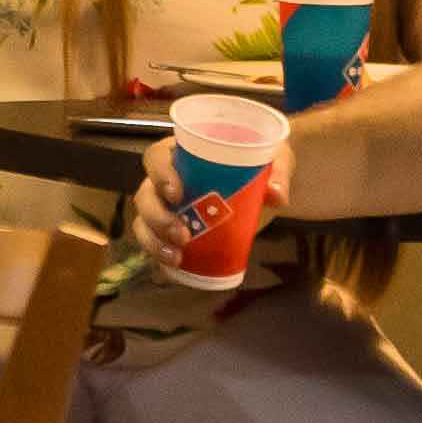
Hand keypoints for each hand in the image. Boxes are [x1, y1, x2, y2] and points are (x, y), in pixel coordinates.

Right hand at [124, 122, 291, 269]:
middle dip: (157, 217)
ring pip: (143, 223)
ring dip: (154, 242)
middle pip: (145, 195)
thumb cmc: (260, 163)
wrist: (263, 186)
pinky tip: (173, 268)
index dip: (159, 174)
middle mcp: (167, 180)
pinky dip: (159, 257)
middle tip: (182, 235)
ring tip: (176, 257)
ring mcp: (167, 207)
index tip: (177, 193)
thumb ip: (278, 170)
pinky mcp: (173, 232)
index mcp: (183, 154)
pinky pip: (155, 245)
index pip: (156, 157)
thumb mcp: (274, 157)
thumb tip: (276, 194)